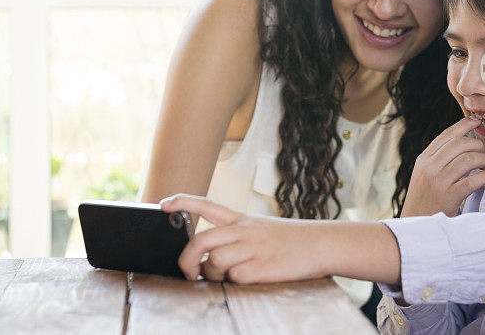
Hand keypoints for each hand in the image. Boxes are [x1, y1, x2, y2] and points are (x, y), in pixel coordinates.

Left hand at [160, 195, 329, 283]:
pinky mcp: (260, 267)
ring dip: (214, 275)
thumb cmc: (290, 240)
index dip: (183, 202)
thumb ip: (234, 239)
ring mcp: (251, 248)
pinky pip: (234, 278)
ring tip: (227, 276)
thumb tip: (207, 262)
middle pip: (201, 240)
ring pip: (214, 262)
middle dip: (187, 259)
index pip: (206, 205)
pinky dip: (235, 282)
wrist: (320, 244)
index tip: (164, 204)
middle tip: (189, 272)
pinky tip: (250, 277)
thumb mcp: (260, 229)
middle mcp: (244, 230)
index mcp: (242, 218)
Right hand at [401, 117, 484, 217]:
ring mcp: (438, 182)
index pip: (446, 135)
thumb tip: (461, 141)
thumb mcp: (424, 174)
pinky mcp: (448, 197)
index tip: (476, 121)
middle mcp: (429, 167)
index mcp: (424, 159)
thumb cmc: (425, 199)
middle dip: (477, 145)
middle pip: (459, 144)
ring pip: (467, 159)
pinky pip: (472, 181)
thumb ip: (438, 158)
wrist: (415, 224)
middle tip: (484, 153)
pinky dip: (483, 177)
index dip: (464, 125)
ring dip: (483, 160)